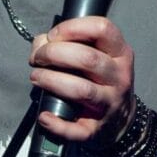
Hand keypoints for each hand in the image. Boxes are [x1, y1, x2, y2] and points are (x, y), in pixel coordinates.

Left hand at [29, 16, 134, 146]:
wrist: (119, 120)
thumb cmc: (100, 80)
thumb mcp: (96, 56)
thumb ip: (68, 43)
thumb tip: (40, 44)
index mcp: (120, 53)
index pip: (102, 29)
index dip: (72, 28)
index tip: (53, 36)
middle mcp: (119, 77)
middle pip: (87, 58)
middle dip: (53, 54)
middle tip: (37, 58)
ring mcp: (109, 104)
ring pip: (81, 89)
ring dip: (51, 80)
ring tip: (36, 77)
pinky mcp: (96, 129)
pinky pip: (75, 129)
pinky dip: (56, 123)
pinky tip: (44, 116)